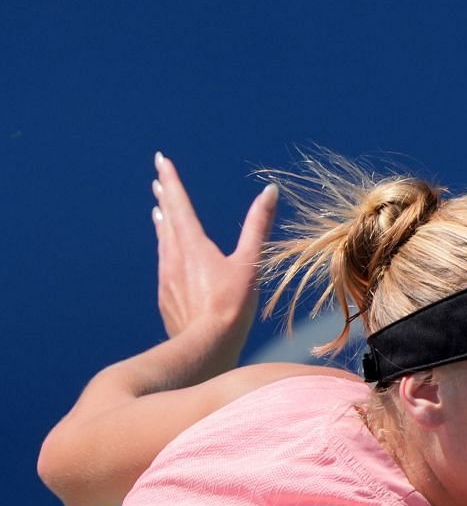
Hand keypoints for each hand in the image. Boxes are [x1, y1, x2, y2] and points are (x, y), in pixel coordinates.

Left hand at [151, 152, 277, 371]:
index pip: (178, 203)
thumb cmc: (231, 305)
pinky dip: (165, 250)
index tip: (160, 160)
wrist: (205, 345)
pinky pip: (164, 264)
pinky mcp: (166, 295)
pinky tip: (168, 256)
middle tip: (158, 180)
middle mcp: (174, 255)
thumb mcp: (249, 263)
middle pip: (166, 219)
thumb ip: (258, 226)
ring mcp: (166, 276)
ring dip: (162, 223)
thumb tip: (270, 191)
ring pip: (163, 241)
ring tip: (159, 212)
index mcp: (193, 244)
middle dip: (164, 197)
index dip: (171, 180)